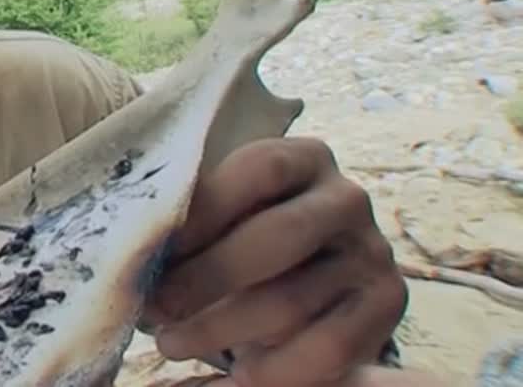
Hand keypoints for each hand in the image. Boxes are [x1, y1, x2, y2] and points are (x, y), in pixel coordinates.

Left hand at [143, 137, 407, 386]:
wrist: (320, 267)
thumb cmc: (248, 230)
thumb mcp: (228, 210)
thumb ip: (195, 218)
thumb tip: (136, 254)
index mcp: (304, 157)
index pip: (258, 171)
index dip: (203, 211)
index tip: (149, 250)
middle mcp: (347, 199)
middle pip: (276, 238)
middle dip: (204, 279)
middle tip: (152, 309)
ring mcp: (373, 254)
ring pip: (291, 301)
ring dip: (220, 330)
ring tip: (171, 343)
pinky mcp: (386, 306)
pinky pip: (328, 348)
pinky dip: (274, 369)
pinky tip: (235, 375)